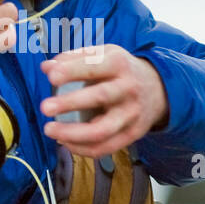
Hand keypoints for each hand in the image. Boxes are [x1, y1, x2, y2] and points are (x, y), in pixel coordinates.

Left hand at [39, 45, 169, 158]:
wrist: (159, 88)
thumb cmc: (120, 70)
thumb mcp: (103, 55)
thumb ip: (73, 59)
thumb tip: (47, 67)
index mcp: (119, 64)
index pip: (95, 66)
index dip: (73, 71)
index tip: (52, 76)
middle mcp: (128, 88)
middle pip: (100, 97)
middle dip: (71, 103)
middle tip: (45, 107)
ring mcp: (131, 114)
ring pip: (102, 130)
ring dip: (73, 134)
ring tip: (50, 130)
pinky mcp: (132, 134)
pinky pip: (105, 147)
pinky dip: (82, 148)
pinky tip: (64, 141)